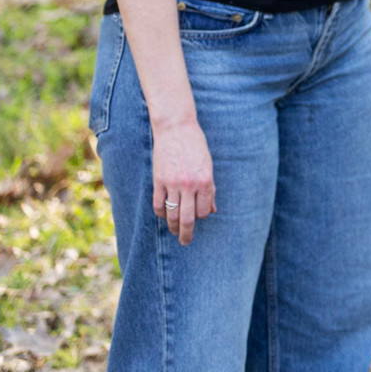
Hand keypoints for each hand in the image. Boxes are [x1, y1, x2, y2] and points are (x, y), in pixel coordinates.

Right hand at [152, 119, 215, 243]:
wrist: (176, 129)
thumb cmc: (196, 146)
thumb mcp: (209, 166)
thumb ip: (210, 189)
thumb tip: (212, 210)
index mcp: (205, 181)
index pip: (203, 211)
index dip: (201, 216)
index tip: (199, 217)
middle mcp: (189, 185)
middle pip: (187, 218)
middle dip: (187, 234)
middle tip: (185, 242)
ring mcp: (172, 184)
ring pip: (171, 214)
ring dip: (172, 226)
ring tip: (174, 232)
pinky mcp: (158, 181)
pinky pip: (158, 204)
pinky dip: (160, 213)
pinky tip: (163, 216)